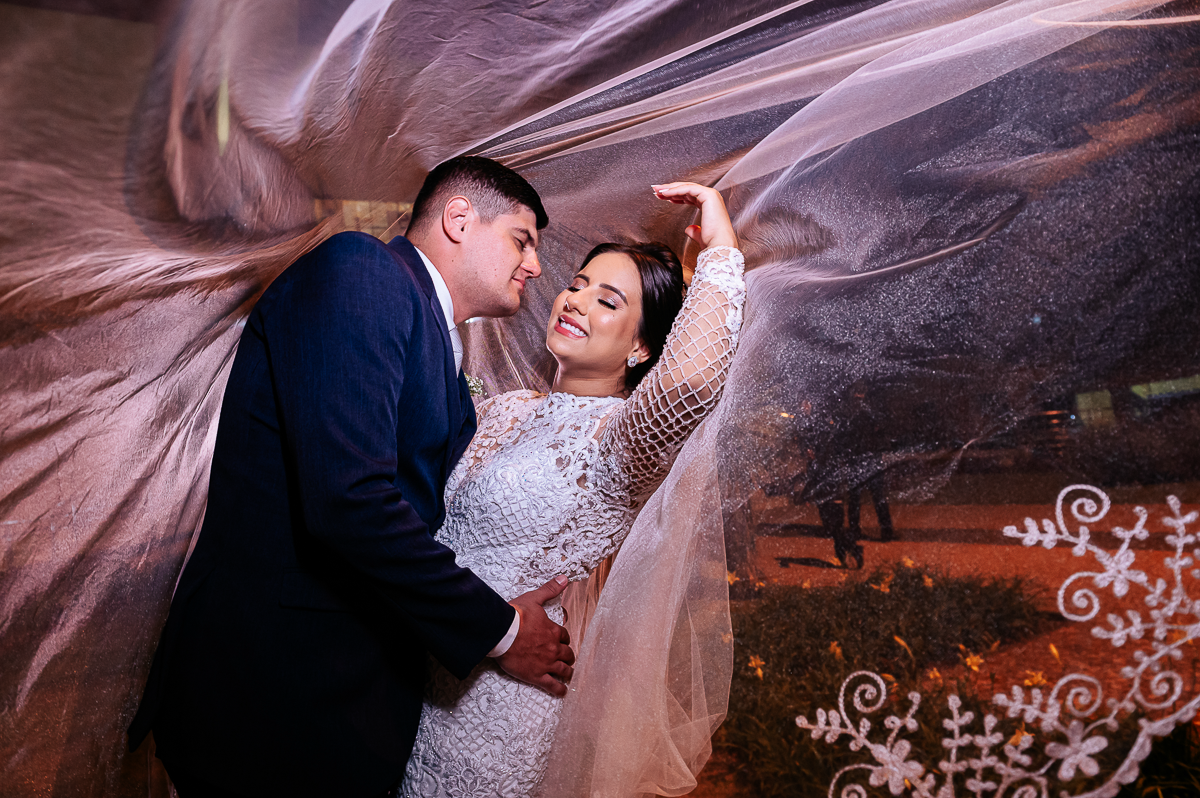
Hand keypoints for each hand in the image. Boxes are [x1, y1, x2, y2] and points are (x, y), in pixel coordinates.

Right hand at [496, 575, 575, 696]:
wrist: (502, 632)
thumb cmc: (516, 615)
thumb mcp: (534, 598)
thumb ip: (550, 589)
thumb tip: (564, 578)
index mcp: (552, 631)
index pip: (564, 636)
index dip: (563, 639)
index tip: (561, 641)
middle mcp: (553, 648)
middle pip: (567, 654)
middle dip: (568, 656)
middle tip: (567, 658)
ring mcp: (546, 663)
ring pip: (563, 670)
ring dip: (567, 672)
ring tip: (568, 674)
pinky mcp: (536, 675)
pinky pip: (552, 685)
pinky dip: (559, 689)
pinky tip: (562, 691)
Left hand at [652, 182, 737, 249]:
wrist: (719, 245)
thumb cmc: (712, 242)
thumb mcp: (700, 234)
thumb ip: (694, 230)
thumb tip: (688, 229)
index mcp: (710, 205)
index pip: (689, 195)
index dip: (675, 195)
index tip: (662, 196)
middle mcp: (712, 197)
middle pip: (687, 189)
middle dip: (670, 189)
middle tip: (656, 190)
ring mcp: (711, 195)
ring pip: (686, 187)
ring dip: (670, 188)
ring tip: (657, 190)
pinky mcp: (708, 195)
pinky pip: (688, 190)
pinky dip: (675, 191)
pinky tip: (665, 194)